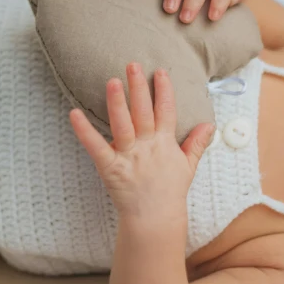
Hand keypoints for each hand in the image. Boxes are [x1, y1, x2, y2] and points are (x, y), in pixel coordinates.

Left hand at [69, 62, 214, 220]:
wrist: (155, 218)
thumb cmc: (170, 193)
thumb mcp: (188, 166)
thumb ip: (196, 143)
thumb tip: (209, 124)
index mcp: (165, 144)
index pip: (166, 111)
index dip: (164, 91)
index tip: (160, 72)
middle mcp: (148, 146)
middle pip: (143, 111)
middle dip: (138, 87)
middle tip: (132, 65)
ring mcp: (129, 156)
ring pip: (123, 124)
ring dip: (117, 102)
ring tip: (112, 81)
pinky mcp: (110, 168)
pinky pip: (96, 147)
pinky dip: (84, 131)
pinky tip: (74, 113)